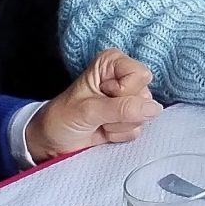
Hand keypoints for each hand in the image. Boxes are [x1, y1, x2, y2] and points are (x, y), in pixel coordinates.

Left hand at [26, 50, 158, 161]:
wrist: (51, 142)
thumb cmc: (61, 118)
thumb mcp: (88, 111)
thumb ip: (121, 109)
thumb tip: (153, 109)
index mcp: (113, 63)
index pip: (139, 75)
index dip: (123, 91)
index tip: (101, 96)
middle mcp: (123, 77)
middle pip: (145, 95)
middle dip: (122, 112)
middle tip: (98, 113)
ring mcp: (128, 99)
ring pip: (144, 114)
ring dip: (119, 125)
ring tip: (99, 122)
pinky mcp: (130, 118)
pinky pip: (139, 128)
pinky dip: (120, 134)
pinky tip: (104, 131)